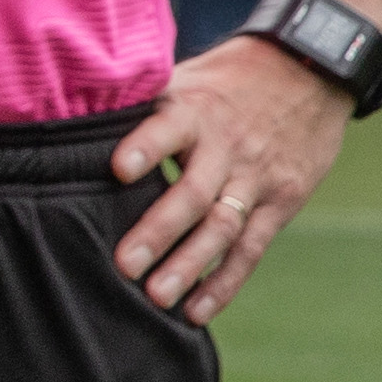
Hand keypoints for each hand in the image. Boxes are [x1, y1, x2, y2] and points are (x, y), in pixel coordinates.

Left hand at [109, 37, 348, 319]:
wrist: (311, 71)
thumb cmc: (227, 79)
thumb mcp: (185, 76)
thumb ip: (140, 104)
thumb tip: (71, 120)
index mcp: (196, 111)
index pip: (167, 129)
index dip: (144, 148)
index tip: (118, 169)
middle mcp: (227, 147)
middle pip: (193, 193)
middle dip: (158, 231)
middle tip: (125, 265)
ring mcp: (257, 178)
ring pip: (222, 227)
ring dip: (189, 266)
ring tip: (156, 298)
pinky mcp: (281, 202)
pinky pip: (251, 248)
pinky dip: (224, 282)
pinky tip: (195, 310)